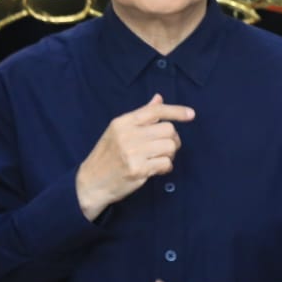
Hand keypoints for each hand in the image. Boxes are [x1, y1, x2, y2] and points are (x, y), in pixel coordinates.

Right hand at [75, 94, 194, 219]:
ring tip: (158, 159)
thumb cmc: (107, 156)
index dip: (176, 111)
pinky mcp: (138, 169)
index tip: (191, 114)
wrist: (90, 183)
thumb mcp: (118, 131)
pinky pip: (166, 163)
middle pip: (168, 130)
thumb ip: (141, 116)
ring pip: (170, 146)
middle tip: (165, 148)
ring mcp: (132, 153)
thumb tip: (158, 98)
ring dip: (169, 154)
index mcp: (122, 122)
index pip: (155, 111)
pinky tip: (156, 169)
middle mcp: (127, 135)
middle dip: (173, 139)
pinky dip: (166, 167)